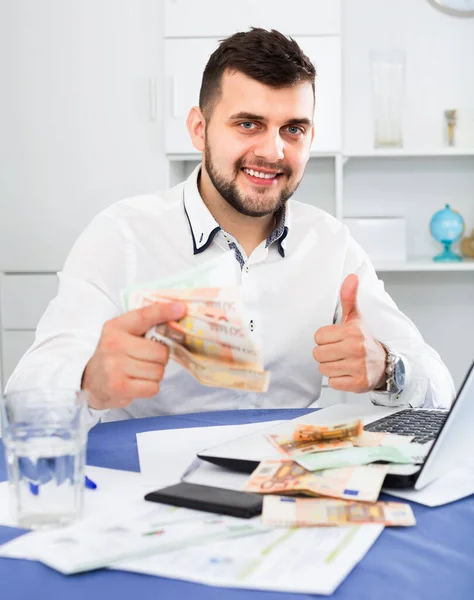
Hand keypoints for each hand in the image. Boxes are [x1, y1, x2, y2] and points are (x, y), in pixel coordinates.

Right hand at [82, 301, 185, 409]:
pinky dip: (150, 387)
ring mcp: (115, 366)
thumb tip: (177, 315)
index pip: (144, 316)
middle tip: (148, 359)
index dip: (164, 311)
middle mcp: (114, 344)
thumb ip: (145, 326)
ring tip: (140, 372)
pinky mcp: (120, 387)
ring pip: (158, 371)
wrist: (93, 382)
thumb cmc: (116, 356)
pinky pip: (153, 387)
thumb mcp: (123, 335)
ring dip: (155, 374)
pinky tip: (137, 383)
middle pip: (160, 352)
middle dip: (160, 358)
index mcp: (117, 327)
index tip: (181, 308)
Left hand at [312, 274, 385, 392]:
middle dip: (326, 354)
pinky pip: (332, 382)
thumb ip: (349, 298)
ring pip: (323, 369)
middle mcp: (356, 348)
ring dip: (331, 367)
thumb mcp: (355, 318)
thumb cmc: (364, 340)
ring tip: (343, 362)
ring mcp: (357, 367)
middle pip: (318, 354)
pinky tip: (348, 373)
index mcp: (352, 331)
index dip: (325, 339)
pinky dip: (338, 380)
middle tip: (339, 352)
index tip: (337, 339)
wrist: (385, 364)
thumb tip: (351, 276)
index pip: (318, 337)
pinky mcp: (358, 383)